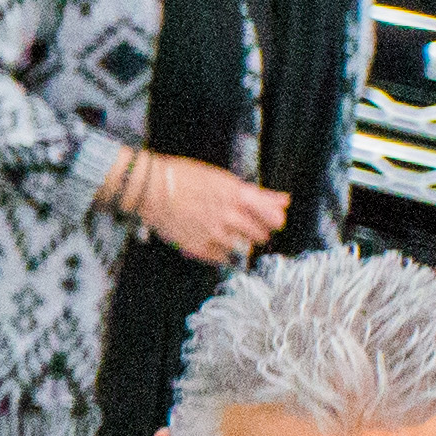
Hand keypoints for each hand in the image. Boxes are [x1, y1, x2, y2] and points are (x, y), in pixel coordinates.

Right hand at [116, 149, 289, 269]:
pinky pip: (222, 258)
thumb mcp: (223, 179)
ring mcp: (214, 234)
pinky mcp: (199, 248)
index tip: (274, 221)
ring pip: (242, 247)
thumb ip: (257, 193)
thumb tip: (284, 200)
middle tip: (248, 226)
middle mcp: (229, 217)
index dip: (275, 221)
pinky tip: (215, 242)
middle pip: (259, 235)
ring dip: (241, 241)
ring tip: (227, 231)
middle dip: (258, 231)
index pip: (272, 217)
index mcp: (237, 196)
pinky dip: (223, 252)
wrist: (151, 189)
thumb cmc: (184, 177)